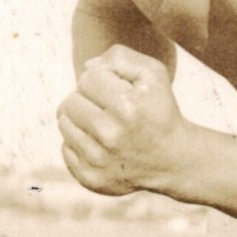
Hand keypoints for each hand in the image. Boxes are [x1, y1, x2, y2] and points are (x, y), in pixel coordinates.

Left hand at [57, 46, 189, 196]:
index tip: (117, 92)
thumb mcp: (153, 75)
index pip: (87, 79)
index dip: (101, 81)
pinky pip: (66, 149)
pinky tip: (100, 145)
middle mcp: (110, 135)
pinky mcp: (91, 178)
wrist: (173, 160)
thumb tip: (87, 67)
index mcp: (126, 107)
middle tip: (108, 109)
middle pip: (70, 101)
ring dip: (80, 120)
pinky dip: (79, 144)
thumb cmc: (160, 112)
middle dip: (87, 100)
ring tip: (102, 125)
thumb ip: (121, 58)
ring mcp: (98, 160)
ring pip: (64, 123)